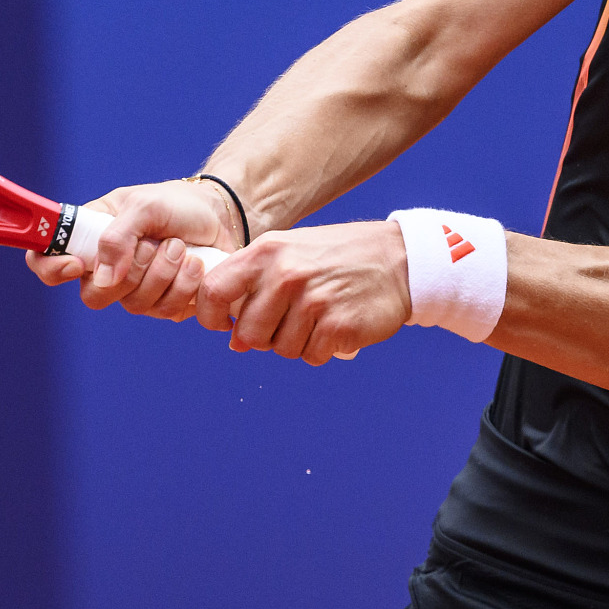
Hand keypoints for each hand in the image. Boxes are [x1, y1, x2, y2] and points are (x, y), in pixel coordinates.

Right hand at [23, 178, 238, 320]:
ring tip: (182, 248)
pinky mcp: (166, 304)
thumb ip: (118, 237)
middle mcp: (107, 270)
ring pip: (136, 305)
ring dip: (165, 274)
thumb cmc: (176, 204)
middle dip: (132, 272)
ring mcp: (136, 291)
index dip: (52, 270)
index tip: (77, 265)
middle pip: (95, 297)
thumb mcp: (145, 206)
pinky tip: (196, 266)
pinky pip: (167, 312)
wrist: (220, 216)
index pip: (47, 263)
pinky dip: (186, 286)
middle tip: (155, 245)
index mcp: (90, 239)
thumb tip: (104, 279)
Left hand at [194, 220, 411, 364]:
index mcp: (267, 252)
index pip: (214, 290)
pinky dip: (322, 349)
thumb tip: (233, 339)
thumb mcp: (290, 252)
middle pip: (249, 333)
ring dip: (298, 343)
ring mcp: (313, 302)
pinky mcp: (338, 327)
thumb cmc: (338, 257)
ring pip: (282, 350)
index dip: (210, 315)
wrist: (398, 260)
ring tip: (318, 319)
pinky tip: (335, 326)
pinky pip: (312, 356)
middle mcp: (286, 275)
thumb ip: (256, 286)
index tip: (223, 326)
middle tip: (290, 322)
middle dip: (265, 337)